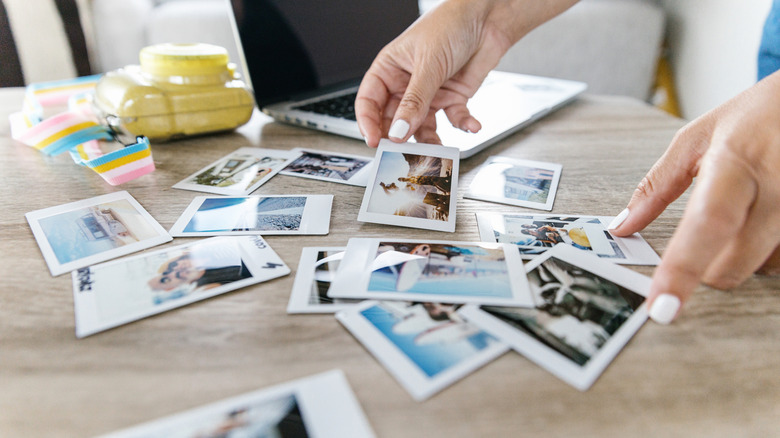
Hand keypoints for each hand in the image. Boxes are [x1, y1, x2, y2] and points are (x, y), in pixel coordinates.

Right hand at [355, 0, 576, 146]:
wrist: (488, 16)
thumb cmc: (451, 24)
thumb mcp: (428, 63)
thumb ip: (414, 101)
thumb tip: (399, 131)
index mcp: (389, 68)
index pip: (369, 101)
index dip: (368, 122)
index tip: (374, 141)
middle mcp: (406, 83)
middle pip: (394, 119)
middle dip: (399, 136)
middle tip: (403, 153)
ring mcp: (429, 93)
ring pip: (422, 126)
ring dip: (430, 138)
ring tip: (437, 147)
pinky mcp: (452, 98)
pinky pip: (453, 119)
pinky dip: (462, 124)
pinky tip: (470, 125)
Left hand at [609, 70, 779, 323]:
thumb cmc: (755, 116)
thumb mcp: (696, 139)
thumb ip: (656, 186)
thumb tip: (621, 227)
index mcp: (736, 164)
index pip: (707, 223)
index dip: (683, 269)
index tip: (661, 306)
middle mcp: (777, 188)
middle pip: (734, 264)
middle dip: (706, 270)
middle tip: (701, 241)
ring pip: (767, 268)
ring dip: (745, 257)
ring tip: (747, 213)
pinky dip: (771, 251)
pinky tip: (767, 219)